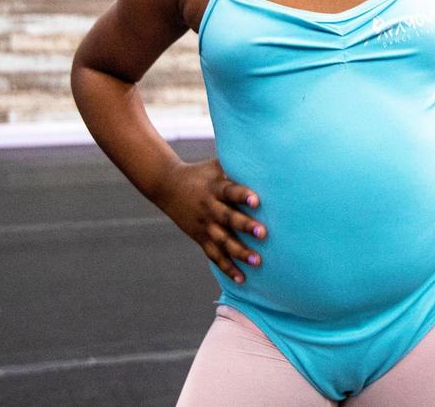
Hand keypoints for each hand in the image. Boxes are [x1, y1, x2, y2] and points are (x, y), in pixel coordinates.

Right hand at [154, 158, 265, 283]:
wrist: (167, 186)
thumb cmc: (202, 173)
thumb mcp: (216, 165)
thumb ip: (237, 165)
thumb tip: (267, 155)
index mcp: (215, 188)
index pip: (230, 191)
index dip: (243, 195)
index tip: (257, 200)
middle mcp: (209, 208)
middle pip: (228, 218)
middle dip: (245, 226)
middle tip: (263, 233)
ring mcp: (204, 225)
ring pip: (222, 241)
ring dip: (239, 252)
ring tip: (258, 261)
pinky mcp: (200, 238)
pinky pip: (214, 255)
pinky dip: (227, 267)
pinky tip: (242, 278)